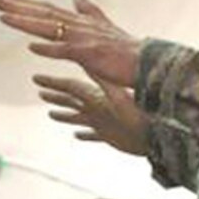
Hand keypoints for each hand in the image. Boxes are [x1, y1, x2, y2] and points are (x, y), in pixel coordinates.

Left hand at [0, 0, 141, 88]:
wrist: (147, 64)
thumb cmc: (125, 50)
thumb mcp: (104, 26)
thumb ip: (89, 10)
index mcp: (80, 22)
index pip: (47, 9)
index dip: (25, 4)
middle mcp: (79, 26)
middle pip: (43, 13)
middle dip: (18, 6)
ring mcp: (83, 39)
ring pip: (49, 28)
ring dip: (25, 22)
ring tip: (3, 16)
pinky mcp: (90, 55)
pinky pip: (66, 51)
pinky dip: (49, 48)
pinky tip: (32, 47)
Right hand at [32, 73, 149, 155]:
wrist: (162, 135)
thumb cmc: (141, 118)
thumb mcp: (118, 97)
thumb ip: (103, 79)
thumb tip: (89, 62)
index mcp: (98, 98)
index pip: (70, 87)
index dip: (53, 82)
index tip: (36, 79)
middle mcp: (99, 107)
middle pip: (72, 98)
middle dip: (54, 94)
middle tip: (38, 90)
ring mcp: (104, 122)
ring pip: (79, 117)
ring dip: (64, 115)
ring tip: (50, 114)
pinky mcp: (110, 136)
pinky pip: (93, 135)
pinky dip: (84, 135)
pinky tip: (77, 136)